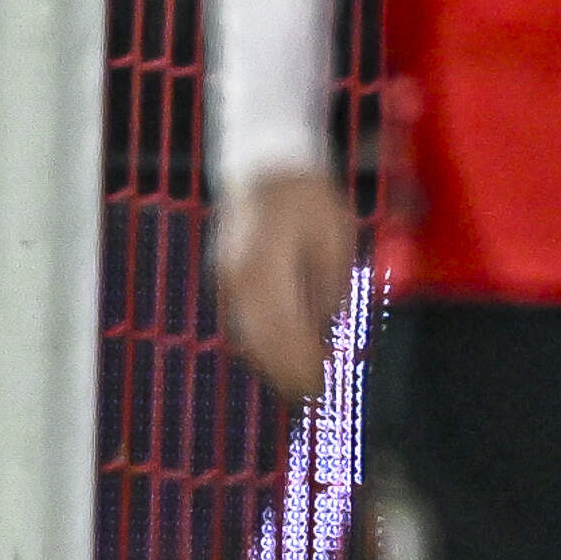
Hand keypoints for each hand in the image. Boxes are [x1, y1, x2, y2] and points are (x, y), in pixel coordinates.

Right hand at [218, 166, 360, 408]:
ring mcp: (226, 280)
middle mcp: (238, 279)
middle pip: (259, 340)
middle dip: (285, 371)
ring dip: (269, 362)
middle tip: (311, 393)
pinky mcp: (224, 278)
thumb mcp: (335, 242)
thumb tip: (324, 329)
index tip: (321, 384)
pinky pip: (239, 321)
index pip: (282, 331)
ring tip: (298, 382)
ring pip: (245, 335)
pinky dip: (258, 342)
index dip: (300, 363)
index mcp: (267, 269)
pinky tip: (278, 355)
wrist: (266, 166)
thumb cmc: (310, 202)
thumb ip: (328, 289)